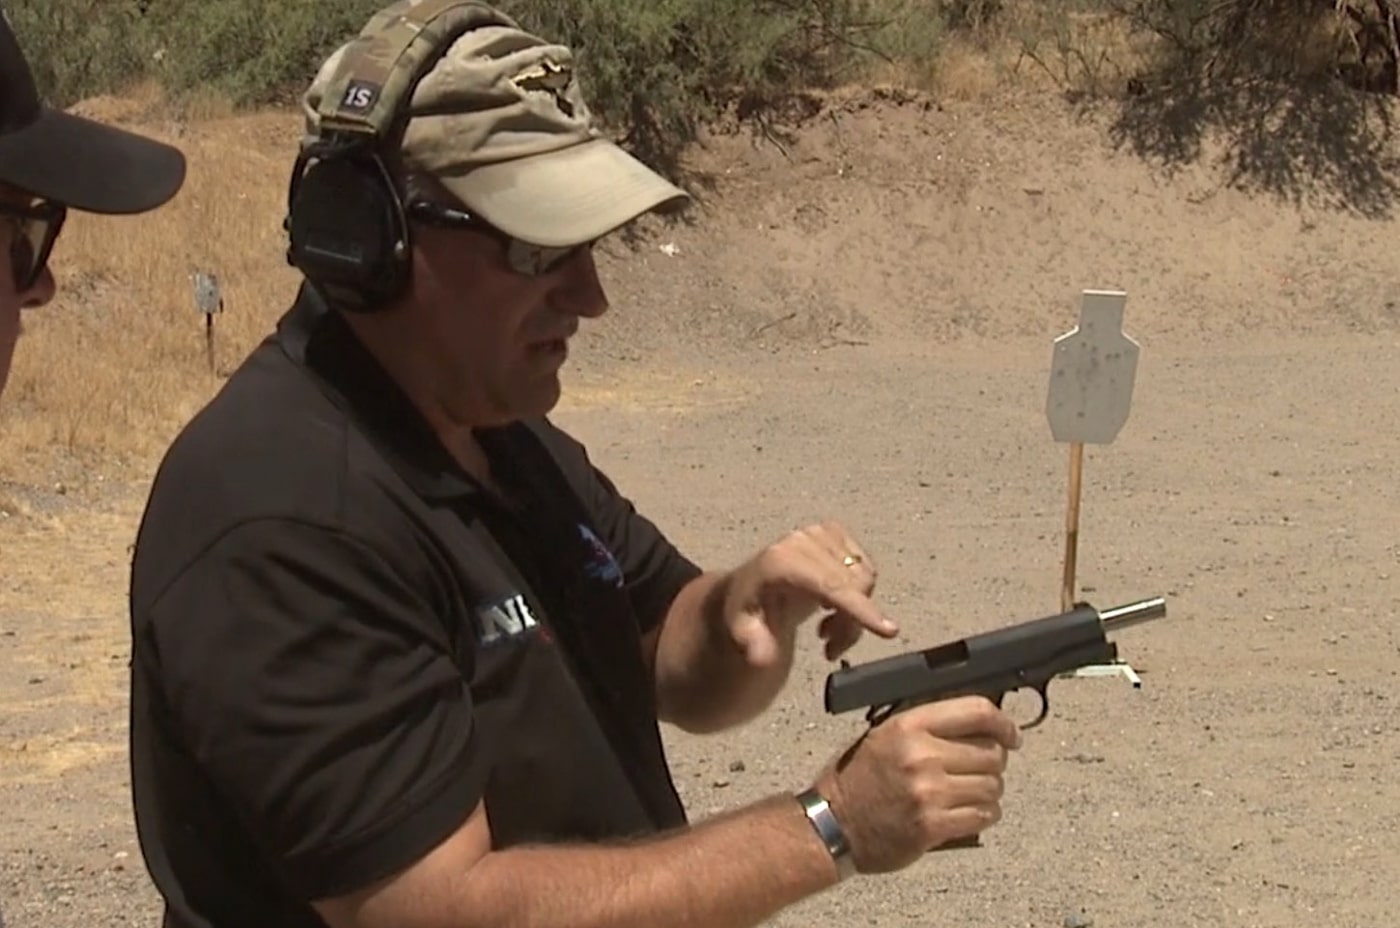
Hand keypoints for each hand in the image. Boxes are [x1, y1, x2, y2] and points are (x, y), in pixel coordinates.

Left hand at [721, 521, 897, 667]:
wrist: (749, 583)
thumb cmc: (748, 608)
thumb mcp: (742, 629)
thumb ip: (753, 643)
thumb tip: (764, 659)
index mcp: (781, 562)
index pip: (830, 586)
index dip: (859, 609)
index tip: (889, 631)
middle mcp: (803, 541)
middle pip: (853, 586)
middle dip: (850, 625)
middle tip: (831, 650)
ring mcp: (821, 534)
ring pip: (864, 579)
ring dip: (854, 613)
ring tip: (827, 631)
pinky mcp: (834, 533)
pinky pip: (865, 569)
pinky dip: (857, 594)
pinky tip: (832, 607)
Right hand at [813, 696, 1021, 873]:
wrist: (833, 824)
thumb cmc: (857, 778)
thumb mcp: (884, 734)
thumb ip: (928, 726)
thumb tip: (978, 724)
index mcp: (909, 725)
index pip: (976, 712)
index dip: (1004, 722)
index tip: (1012, 734)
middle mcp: (921, 755)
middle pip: (991, 752)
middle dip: (994, 762)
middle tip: (981, 769)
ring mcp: (929, 792)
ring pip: (992, 786)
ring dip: (989, 791)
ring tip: (970, 793)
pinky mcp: (933, 825)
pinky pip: (983, 815)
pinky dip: (984, 814)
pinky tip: (969, 812)